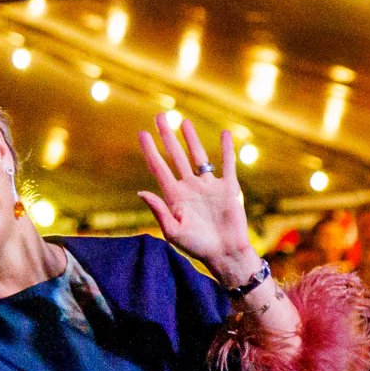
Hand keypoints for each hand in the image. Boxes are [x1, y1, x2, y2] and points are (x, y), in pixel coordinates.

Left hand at [137, 115, 254, 282]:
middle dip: (167, 136)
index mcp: (174, 196)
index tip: (142, 133)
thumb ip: (159, 210)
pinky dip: (227, 149)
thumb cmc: (197, 247)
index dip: (150, 151)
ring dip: (191, 139)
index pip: (159, 168)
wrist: (224, 254)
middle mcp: (190, 187)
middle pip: (175, 156)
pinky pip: (227, 164)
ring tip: (183, 121)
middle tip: (159, 116)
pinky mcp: (228, 188)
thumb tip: (141, 192)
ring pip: (198, 156)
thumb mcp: (173, 232)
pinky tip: (225, 134)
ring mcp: (208, 186)